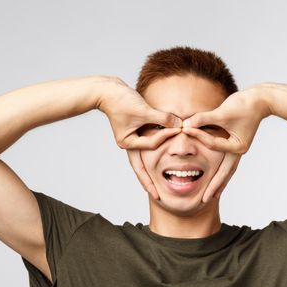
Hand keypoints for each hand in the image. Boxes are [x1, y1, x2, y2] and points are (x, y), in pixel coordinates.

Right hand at [97, 76, 182, 198]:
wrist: (107, 90)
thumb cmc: (121, 100)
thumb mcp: (142, 110)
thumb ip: (162, 118)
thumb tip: (180, 124)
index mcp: (128, 142)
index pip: (151, 145)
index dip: (165, 138)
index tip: (178, 131)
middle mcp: (129, 144)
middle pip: (141, 167)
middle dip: (149, 182)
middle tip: (157, 197)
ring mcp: (132, 139)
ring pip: (144, 159)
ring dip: (151, 171)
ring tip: (158, 186)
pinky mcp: (135, 132)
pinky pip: (148, 145)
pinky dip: (155, 149)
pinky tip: (161, 160)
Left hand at [181, 85, 271, 201]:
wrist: (262, 100)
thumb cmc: (244, 104)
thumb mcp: (223, 112)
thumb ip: (204, 119)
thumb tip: (186, 124)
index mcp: (237, 146)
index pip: (213, 145)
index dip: (199, 136)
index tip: (184, 130)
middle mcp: (238, 151)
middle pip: (224, 172)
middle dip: (214, 186)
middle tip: (204, 200)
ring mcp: (238, 149)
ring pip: (227, 170)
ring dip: (219, 182)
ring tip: (211, 195)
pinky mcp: (236, 144)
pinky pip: (226, 162)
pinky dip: (221, 170)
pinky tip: (216, 176)